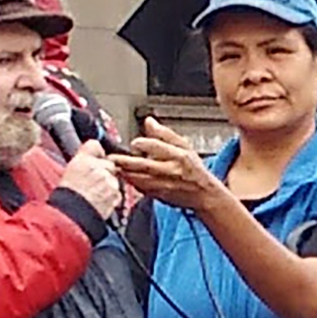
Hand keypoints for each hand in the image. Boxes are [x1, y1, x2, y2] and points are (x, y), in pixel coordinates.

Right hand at [56, 141, 121, 220]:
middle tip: (92, 184)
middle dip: (104, 173)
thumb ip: (83, 161)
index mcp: (82, 160)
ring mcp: (108, 180)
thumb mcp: (69, 172)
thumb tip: (94, 154)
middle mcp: (97, 166)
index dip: (97, 153)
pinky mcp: (116, 193)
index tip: (96, 159)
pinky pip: (117, 193)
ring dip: (108, 186)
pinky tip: (99, 202)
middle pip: (108, 164)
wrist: (71, 215)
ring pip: (113, 179)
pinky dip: (111, 197)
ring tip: (94, 196)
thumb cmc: (66, 196)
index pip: (94, 145)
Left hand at [110, 117, 226, 212]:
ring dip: (126, 174)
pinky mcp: (161, 196)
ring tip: (114, 168)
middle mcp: (172, 171)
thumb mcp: (184, 146)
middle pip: (145, 166)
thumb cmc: (194, 169)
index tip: (133, 143)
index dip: (143, 144)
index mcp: (179, 156)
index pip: (158, 147)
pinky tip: (125, 178)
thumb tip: (149, 122)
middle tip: (112, 158)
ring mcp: (166, 185)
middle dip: (126, 162)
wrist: (204, 194)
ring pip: (142, 180)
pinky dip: (133, 183)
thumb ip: (165, 134)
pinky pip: (143, 190)